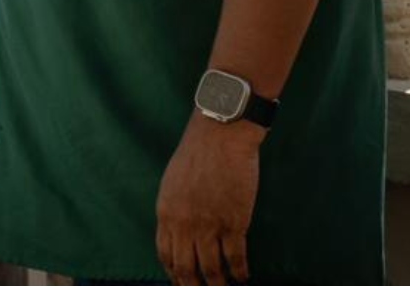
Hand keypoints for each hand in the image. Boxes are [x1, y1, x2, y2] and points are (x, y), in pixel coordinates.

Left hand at [155, 115, 262, 284]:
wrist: (220, 136)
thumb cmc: (196, 153)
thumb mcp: (172, 182)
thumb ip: (173, 208)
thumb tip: (177, 228)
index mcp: (166, 213)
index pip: (165, 254)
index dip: (173, 272)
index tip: (179, 281)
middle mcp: (184, 224)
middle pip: (186, 268)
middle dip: (192, 286)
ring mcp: (209, 226)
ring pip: (212, 270)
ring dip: (217, 285)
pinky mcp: (234, 223)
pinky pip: (236, 258)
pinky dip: (241, 272)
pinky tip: (244, 278)